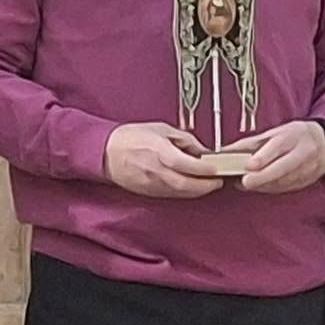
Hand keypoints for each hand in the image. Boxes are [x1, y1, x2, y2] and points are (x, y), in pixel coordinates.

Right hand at [103, 123, 221, 199]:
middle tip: (218, 181)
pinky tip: (191, 187)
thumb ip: (183, 139)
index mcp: (159, 151)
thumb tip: (200, 150)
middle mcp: (156, 170)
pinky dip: (185, 192)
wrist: (106, 153)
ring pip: (181, 192)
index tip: (216, 168)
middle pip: (187, 184)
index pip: (187, 165)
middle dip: (206, 185)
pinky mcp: (149, 192)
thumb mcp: (160, 129)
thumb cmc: (130, 138)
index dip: (205, 169)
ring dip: (197, 190)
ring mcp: (152, 184)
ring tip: (208, 184)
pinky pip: (172, 195)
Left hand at [224, 121, 324, 194]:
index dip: (263, 157)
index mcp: (291, 136)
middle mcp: (301, 153)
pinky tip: (259, 187)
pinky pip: (287, 187)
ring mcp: (306, 168)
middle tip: (245, 182)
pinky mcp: (307, 181)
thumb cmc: (295, 136)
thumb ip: (251, 143)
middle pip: (282, 167)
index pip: (277, 147)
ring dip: (264, 185)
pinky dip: (271, 188)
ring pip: (284, 181)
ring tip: (246, 184)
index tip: (249, 165)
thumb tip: (226, 151)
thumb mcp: (274, 132)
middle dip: (262, 177)